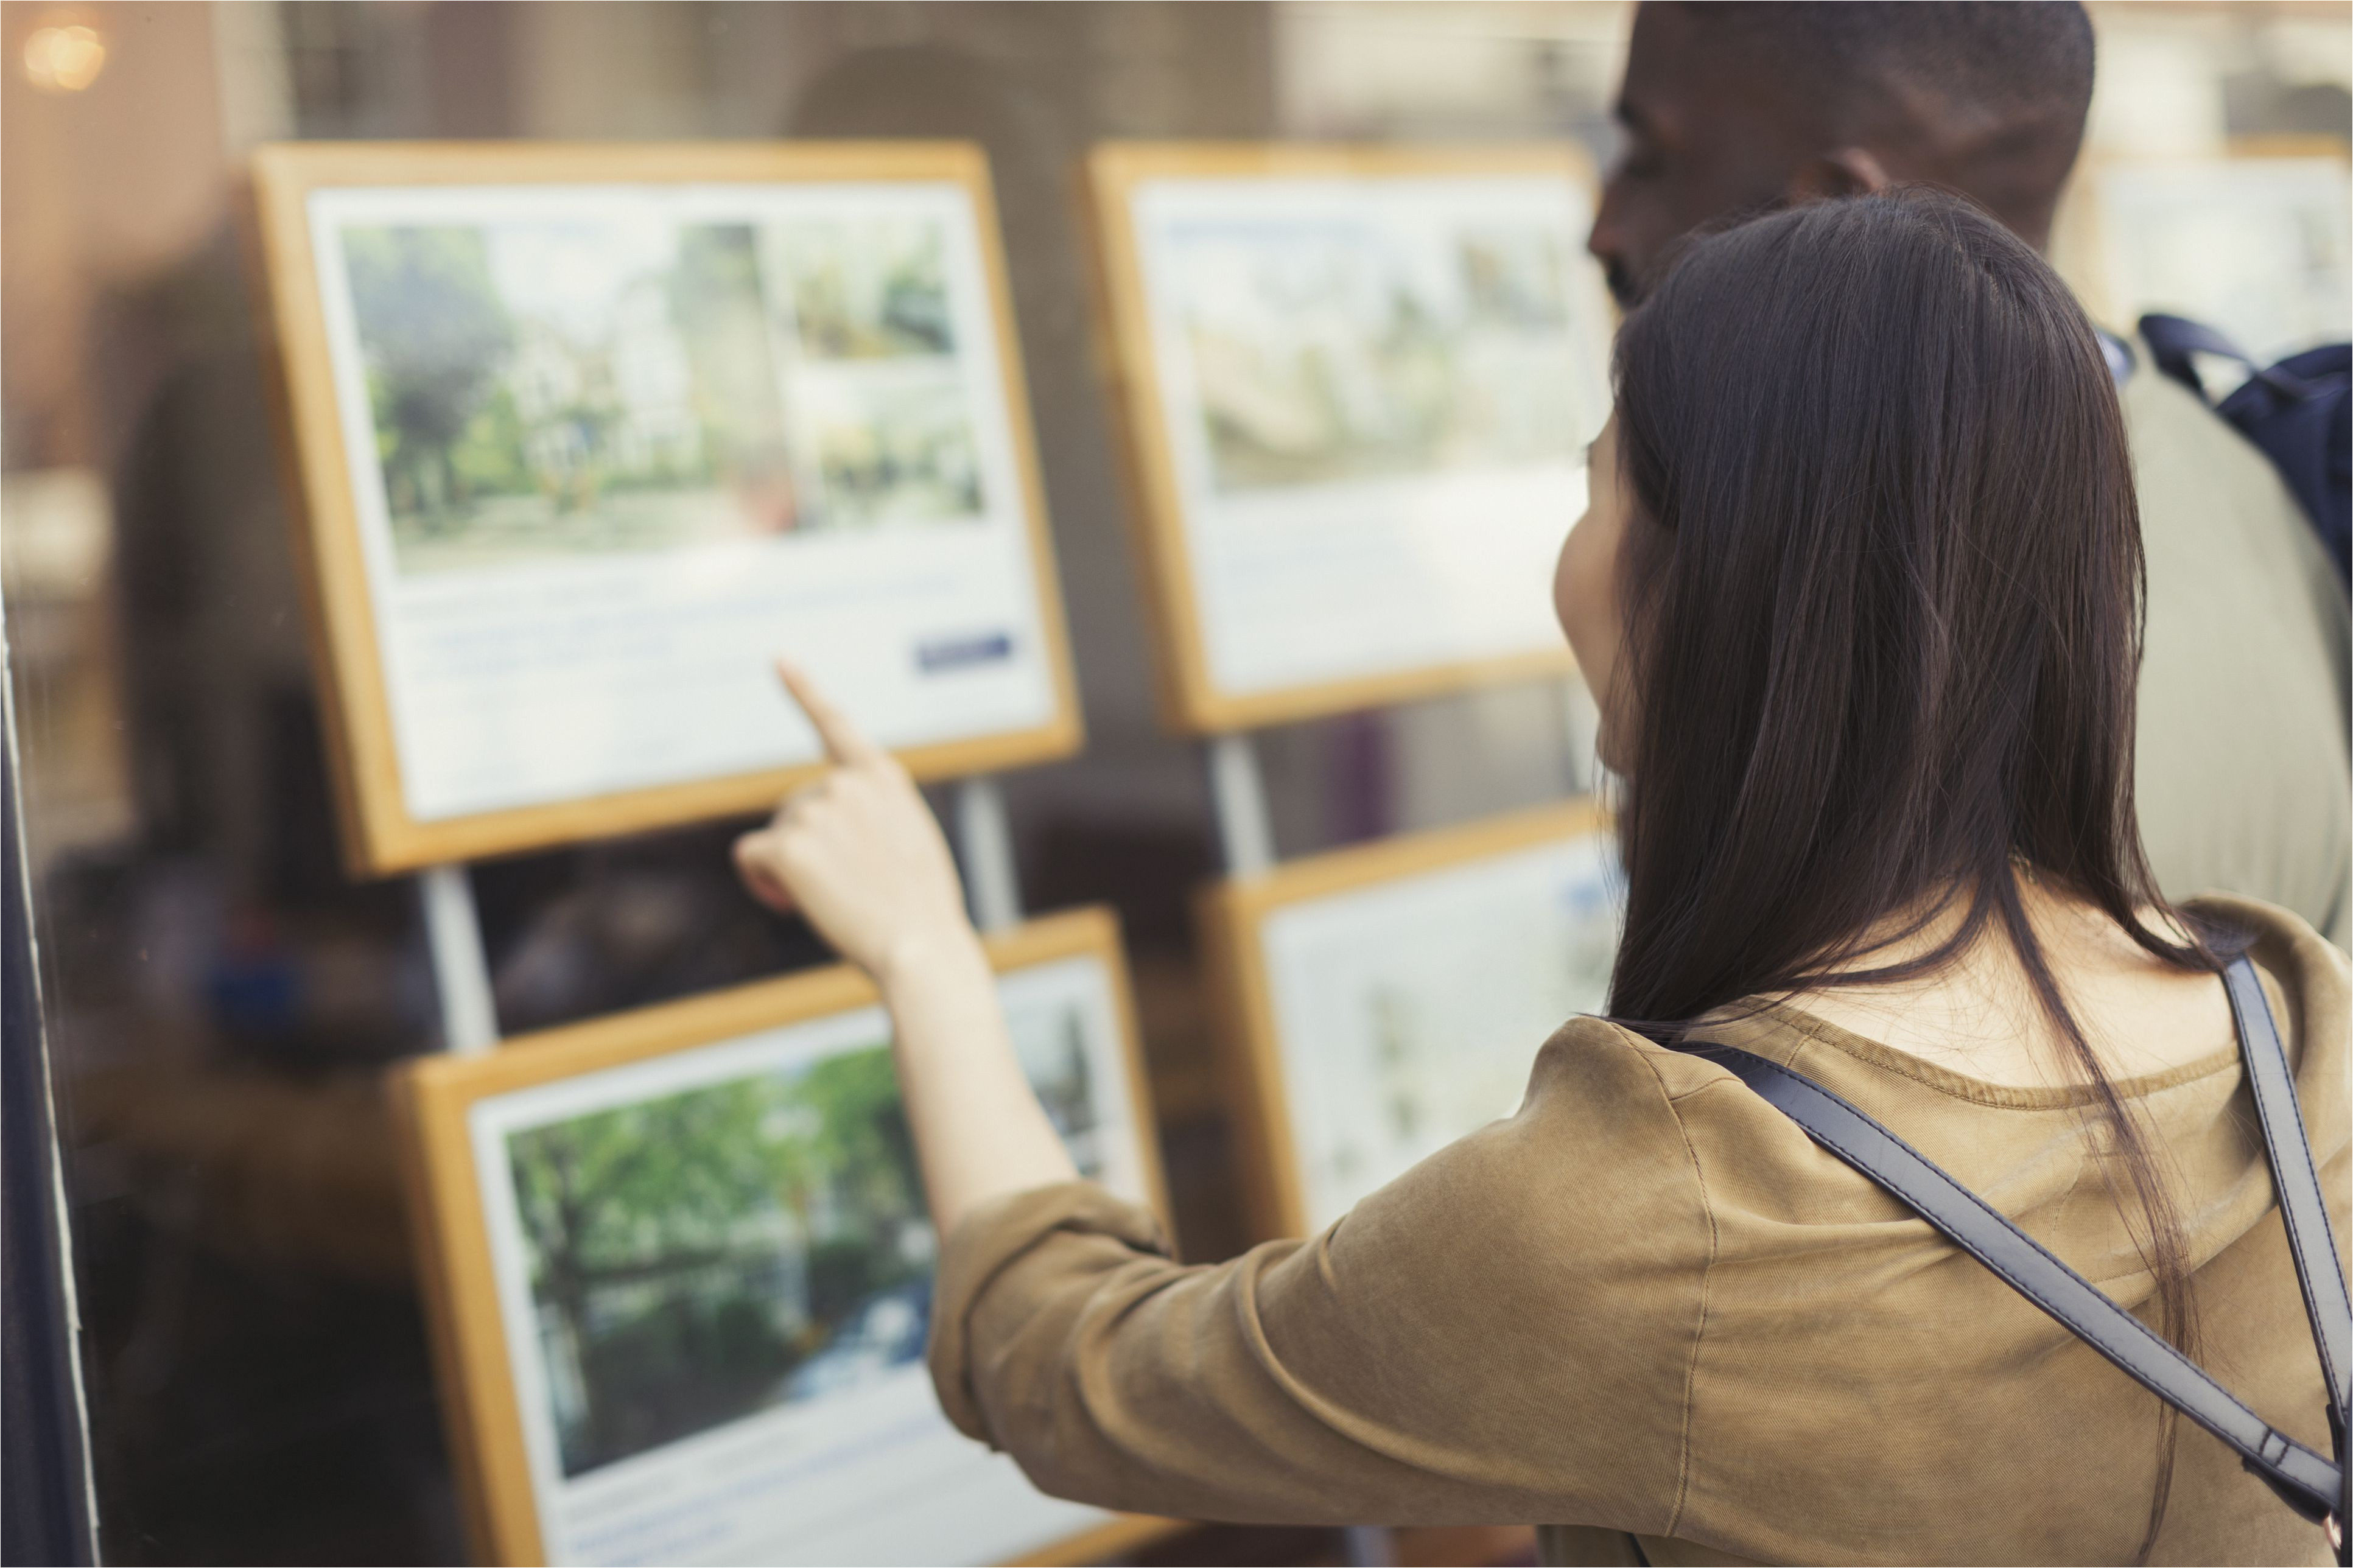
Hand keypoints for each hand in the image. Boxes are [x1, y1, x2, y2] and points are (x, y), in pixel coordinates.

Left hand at [732, 661, 975, 984]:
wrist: (921, 947)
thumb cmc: (919, 909)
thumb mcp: (908, 842)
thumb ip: (869, 816)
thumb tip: (817, 827)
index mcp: (883, 778)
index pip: (836, 725)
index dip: (803, 690)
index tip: (779, 659)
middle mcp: (848, 783)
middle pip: (794, 806)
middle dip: (803, 845)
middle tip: (840, 890)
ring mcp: (818, 809)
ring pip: (775, 835)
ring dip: (788, 869)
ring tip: (833, 900)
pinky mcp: (790, 843)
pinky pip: (750, 857)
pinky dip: (761, 881)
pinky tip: (793, 902)